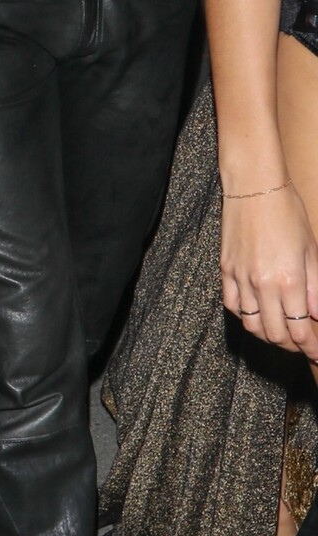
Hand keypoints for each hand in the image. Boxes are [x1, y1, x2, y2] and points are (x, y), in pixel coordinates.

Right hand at [221, 186, 317, 360]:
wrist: (253, 187)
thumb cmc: (287, 212)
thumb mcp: (311, 250)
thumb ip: (316, 288)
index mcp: (289, 281)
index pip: (301, 330)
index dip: (311, 348)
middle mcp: (263, 285)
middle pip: (276, 334)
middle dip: (293, 346)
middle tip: (303, 345)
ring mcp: (240, 279)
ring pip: (252, 326)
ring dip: (269, 336)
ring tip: (282, 333)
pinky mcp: (225, 271)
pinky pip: (233, 306)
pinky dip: (246, 317)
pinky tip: (257, 313)